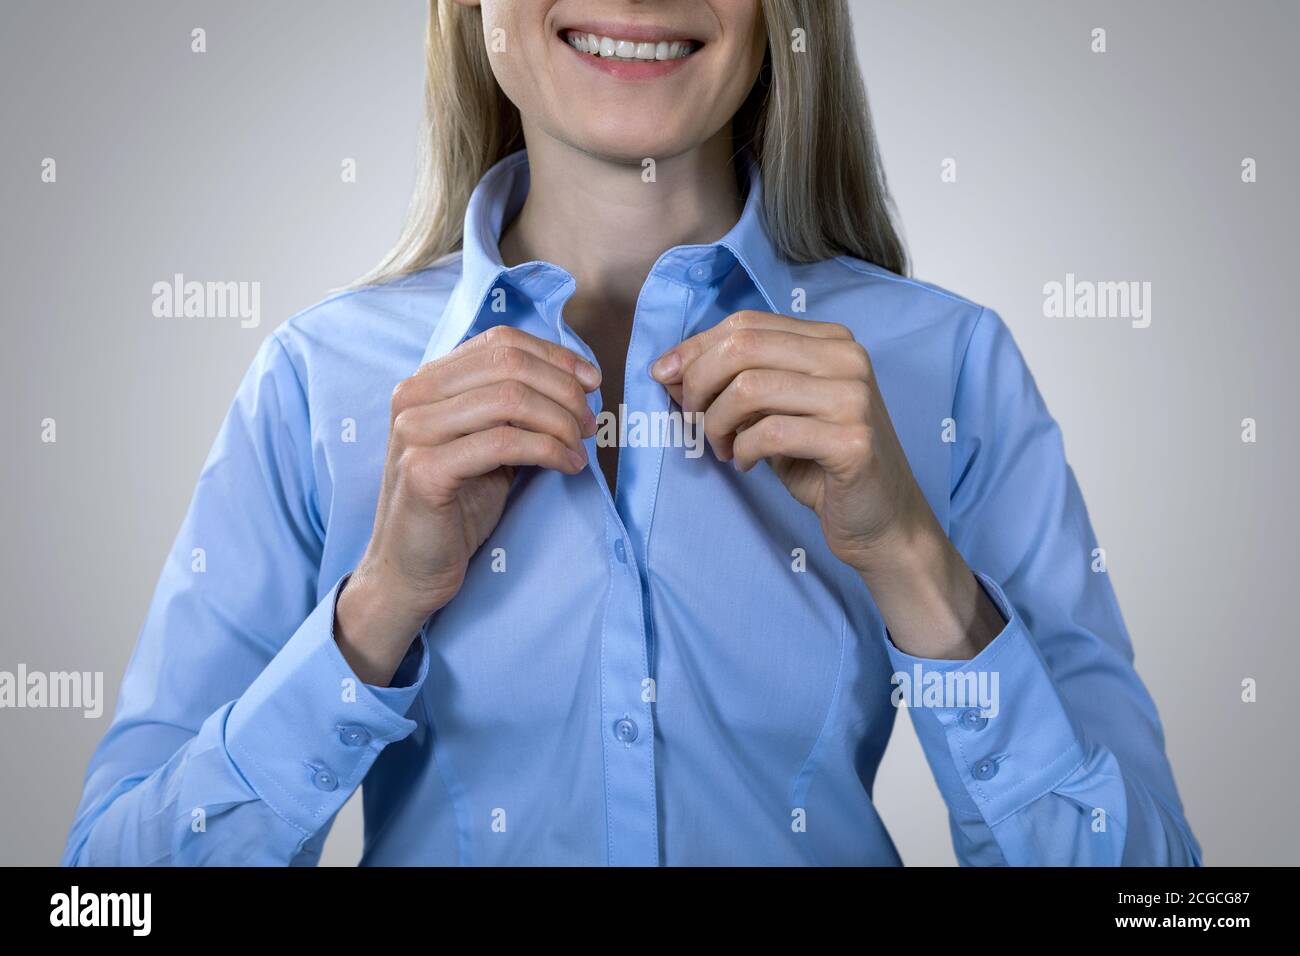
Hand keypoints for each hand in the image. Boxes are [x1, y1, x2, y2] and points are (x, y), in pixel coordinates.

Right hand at [337, 326, 599, 683]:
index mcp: (427, 381)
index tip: (592, 381)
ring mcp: (414, 431)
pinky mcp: (424, 470)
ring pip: (510, 399)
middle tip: (588, 424)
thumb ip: (512, 408)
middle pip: (509, 365)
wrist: (410, 569)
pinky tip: (567, 466)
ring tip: (579, 447)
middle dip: (563, 390)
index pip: (501, 342)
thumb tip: (577, 380)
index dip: (555, 356)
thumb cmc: (456, 506)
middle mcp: (413, 396)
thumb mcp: (487, 443)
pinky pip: (503, 442)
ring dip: (560, 421)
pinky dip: (548, 449)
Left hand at [651, 310, 1002, 658]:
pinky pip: (769, 433)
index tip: (664, 377)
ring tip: (724, 447)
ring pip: (749, 388)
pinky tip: (748, 463)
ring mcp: (853, 397)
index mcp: (829, 340)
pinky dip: (744, 450)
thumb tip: (667, 369)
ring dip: (718, 423)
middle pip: (742, 347)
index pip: (745, 324)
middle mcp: (847, 358)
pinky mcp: (852, 440)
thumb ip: (731, 384)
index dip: (695, 348)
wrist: (881, 520)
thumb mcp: (773, 413)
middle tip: (692, 419)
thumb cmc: (821, 463)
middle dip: (699, 383)